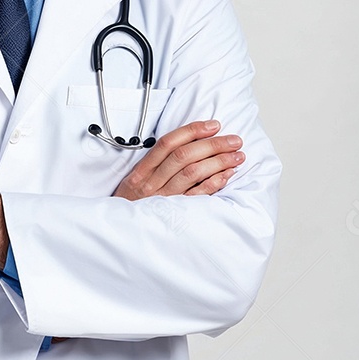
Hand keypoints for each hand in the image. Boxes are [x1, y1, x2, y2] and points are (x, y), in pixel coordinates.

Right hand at [113, 120, 243, 200]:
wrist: (121, 234)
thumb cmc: (132, 204)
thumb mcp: (136, 180)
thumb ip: (157, 164)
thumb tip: (190, 144)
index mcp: (142, 170)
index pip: (167, 143)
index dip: (192, 131)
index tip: (213, 125)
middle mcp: (152, 182)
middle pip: (184, 156)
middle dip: (212, 145)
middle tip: (234, 140)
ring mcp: (164, 198)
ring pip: (192, 173)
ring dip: (218, 162)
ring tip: (237, 156)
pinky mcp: (174, 213)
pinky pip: (197, 196)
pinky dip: (214, 183)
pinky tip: (227, 175)